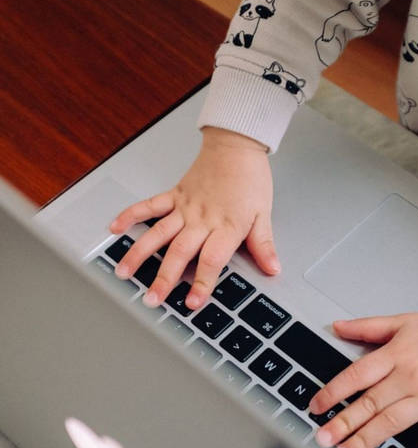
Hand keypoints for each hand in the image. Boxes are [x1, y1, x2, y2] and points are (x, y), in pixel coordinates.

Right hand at [109, 127, 276, 309]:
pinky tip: (115, 228)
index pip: (211, 261)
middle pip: (179, 253)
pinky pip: (149, 206)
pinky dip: (131, 215)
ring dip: (139, 254)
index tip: (193, 302)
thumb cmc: (250, 178)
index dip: (202, 283)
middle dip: (164, 278)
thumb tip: (272, 268)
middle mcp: (202, 219)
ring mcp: (185, 207)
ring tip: (123, 272)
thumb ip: (263, 245)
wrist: (237, 145)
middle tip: (152, 298)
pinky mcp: (174, 194)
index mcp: (226, 227)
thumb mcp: (263, 214)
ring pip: (158, 234)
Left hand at [308, 312, 417, 447]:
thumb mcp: (404, 321)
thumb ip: (368, 326)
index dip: (333, 392)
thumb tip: (337, 326)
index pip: (357, 375)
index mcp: (397, 355)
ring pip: (393, 424)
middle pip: (370, 404)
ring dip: (366, 441)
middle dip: (343, 423)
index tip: (315, 407)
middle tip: (322, 439)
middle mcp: (411, 378)